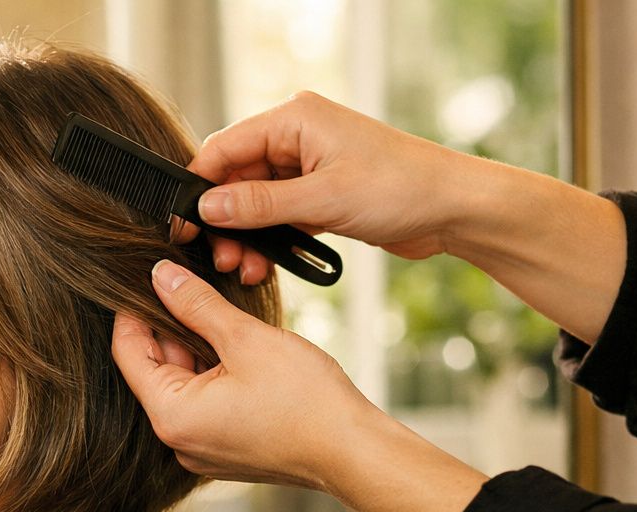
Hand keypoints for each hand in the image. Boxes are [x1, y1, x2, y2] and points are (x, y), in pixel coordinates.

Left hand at [115, 258, 487, 511]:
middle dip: (170, 328)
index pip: (127, 353)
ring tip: (222, 319)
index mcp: (171, 416)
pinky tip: (236, 352)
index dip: (133, 312)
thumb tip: (161, 276)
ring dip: (195, 350)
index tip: (147, 280)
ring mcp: (199, 450)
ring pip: (181, 385)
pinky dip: (212, 376)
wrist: (351, 451)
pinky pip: (202, 405)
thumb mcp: (245, 339)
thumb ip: (196, 305)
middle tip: (191, 290)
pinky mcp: (222, 451)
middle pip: (153, 369)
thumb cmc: (306, 401)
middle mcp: (177, 440)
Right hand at [180, 92, 472, 283]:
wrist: (454, 209)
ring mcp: (308, 166)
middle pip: (234, 178)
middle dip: (223, 220)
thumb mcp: (323, 199)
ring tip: (242, 267)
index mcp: (295, 119)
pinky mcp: (318, 194)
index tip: (182, 224)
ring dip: (243, 236)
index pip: (224, 148)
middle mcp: (297, 137)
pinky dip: (267, 240)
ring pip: (252, 202)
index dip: (198, 187)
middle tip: (218, 256)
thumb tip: (209, 207)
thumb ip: (259, 205)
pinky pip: (276, 216)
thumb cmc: (402, 188)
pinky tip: (263, 265)